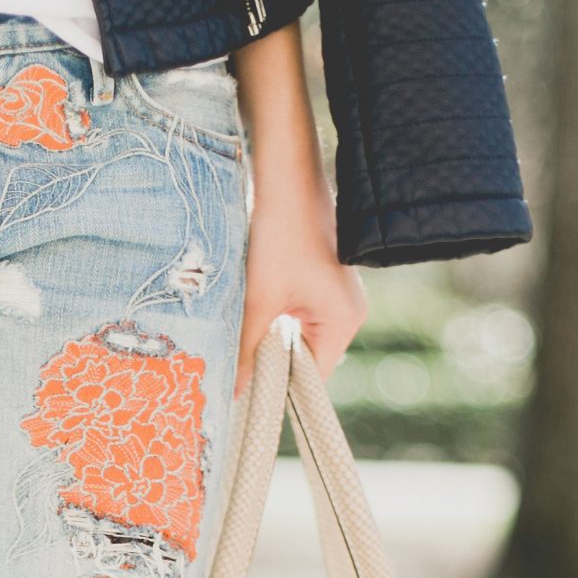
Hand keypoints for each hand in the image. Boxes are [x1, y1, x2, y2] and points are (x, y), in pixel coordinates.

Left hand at [237, 181, 366, 395]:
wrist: (286, 171)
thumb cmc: (280, 232)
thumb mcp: (259, 299)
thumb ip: (247, 349)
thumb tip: (234, 393)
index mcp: (344, 322)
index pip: (312, 380)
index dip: (279, 395)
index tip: (245, 406)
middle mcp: (346, 311)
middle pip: (303, 360)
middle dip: (269, 366)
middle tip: (231, 379)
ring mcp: (333, 294)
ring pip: (293, 336)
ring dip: (265, 340)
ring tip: (234, 347)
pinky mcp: (317, 279)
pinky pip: (292, 314)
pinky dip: (268, 319)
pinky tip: (244, 316)